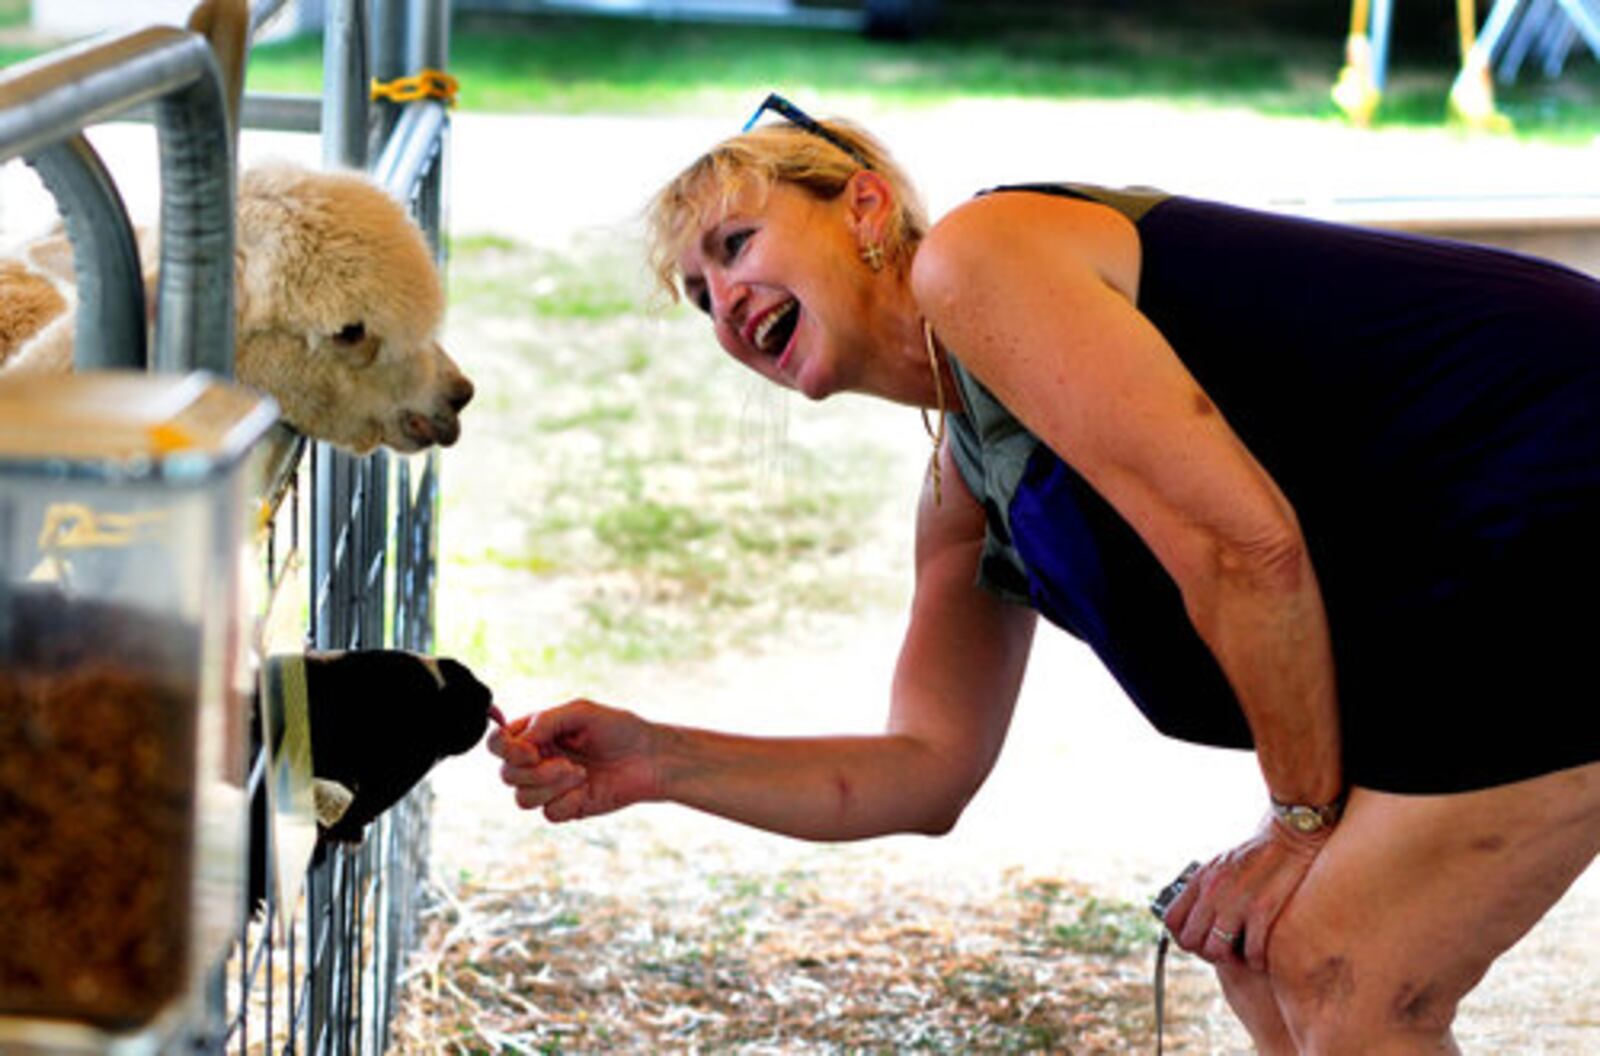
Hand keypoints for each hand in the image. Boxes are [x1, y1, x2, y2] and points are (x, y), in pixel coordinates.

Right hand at [487, 698, 660, 821]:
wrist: (651, 758)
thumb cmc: (618, 729)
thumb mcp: (581, 712)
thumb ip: (545, 721)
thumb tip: (519, 742)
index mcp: (535, 734)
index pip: (497, 744)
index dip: (504, 749)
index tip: (531, 750)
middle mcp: (537, 760)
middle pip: (506, 775)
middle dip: (533, 772)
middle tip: (567, 763)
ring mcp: (550, 787)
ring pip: (522, 799)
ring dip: (550, 786)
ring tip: (580, 773)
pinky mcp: (566, 807)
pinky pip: (548, 813)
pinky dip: (566, 801)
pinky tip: (586, 788)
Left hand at [1162, 812, 1329, 971]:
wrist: (1291, 837)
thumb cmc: (1258, 853)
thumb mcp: (1222, 865)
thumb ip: (1208, 888)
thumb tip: (1197, 916)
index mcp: (1201, 879)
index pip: (1172, 920)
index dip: (1183, 936)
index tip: (1200, 940)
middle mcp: (1213, 891)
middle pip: (1191, 940)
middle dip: (1205, 952)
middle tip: (1225, 951)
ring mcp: (1236, 902)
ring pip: (1216, 951)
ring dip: (1229, 959)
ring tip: (1243, 955)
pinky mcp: (1262, 910)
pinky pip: (1251, 952)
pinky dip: (1256, 960)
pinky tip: (1263, 955)